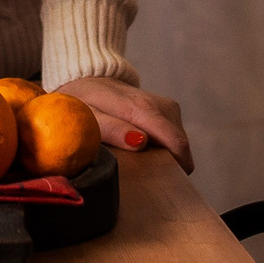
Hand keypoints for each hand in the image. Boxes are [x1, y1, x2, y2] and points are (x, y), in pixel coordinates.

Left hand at [57, 75, 192, 173]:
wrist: (88, 81)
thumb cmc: (84, 103)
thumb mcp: (88, 118)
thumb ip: (112, 129)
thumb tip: (140, 143)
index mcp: (142, 108)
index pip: (176, 143)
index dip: (174, 167)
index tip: (158, 180)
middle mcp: (161, 106)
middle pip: (179, 146)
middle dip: (166, 163)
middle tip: (138, 168)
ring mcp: (168, 107)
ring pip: (177, 143)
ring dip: (162, 153)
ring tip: (134, 153)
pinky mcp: (169, 109)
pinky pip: (173, 137)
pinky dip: (161, 146)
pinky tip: (140, 143)